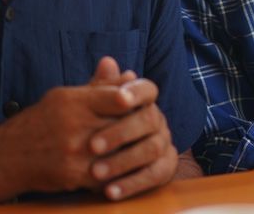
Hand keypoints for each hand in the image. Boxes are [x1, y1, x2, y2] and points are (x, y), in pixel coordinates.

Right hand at [0, 83, 144, 194]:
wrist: (6, 157)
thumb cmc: (39, 122)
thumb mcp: (64, 97)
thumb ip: (98, 87)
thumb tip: (130, 74)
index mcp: (72, 102)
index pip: (116, 97)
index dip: (135, 99)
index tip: (145, 101)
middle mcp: (74, 126)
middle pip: (121, 124)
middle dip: (138, 126)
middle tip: (153, 125)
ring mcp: (75, 153)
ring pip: (119, 151)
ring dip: (134, 150)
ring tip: (145, 147)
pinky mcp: (74, 176)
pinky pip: (108, 175)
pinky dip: (120, 172)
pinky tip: (129, 168)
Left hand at [85, 58, 179, 200]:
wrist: (94, 159)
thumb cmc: (89, 129)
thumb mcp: (89, 109)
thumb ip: (99, 89)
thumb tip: (107, 62)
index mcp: (143, 101)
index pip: (148, 89)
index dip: (136, 92)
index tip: (120, 99)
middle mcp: (158, 119)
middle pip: (148, 120)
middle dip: (120, 132)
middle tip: (91, 146)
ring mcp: (164, 143)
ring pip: (151, 149)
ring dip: (123, 161)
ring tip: (95, 173)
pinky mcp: (165, 168)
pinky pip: (154, 176)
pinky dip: (132, 183)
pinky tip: (109, 191)